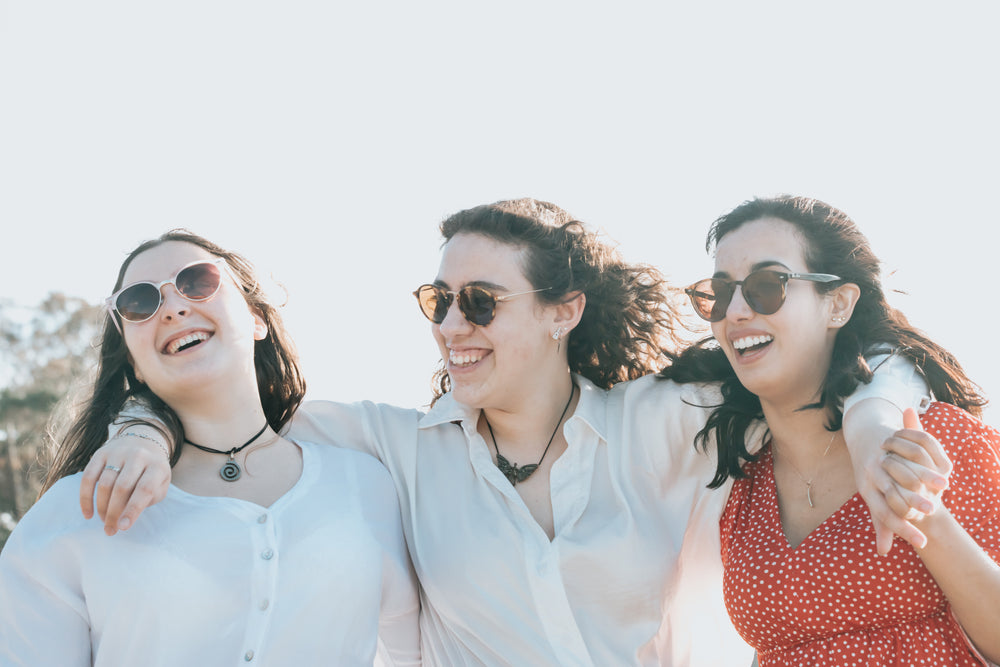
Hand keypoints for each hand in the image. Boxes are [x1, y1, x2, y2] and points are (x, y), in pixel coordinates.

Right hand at [80, 429, 171, 535]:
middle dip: (114, 512)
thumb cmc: (151, 473)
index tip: (123, 527)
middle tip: (110, 529)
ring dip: (101, 507)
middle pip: (122, 487)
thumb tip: (125, 517)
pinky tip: (88, 514)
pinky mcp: (101, 453)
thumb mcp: (160, 485)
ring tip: (104, 521)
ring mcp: (118, 452)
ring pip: (104, 484)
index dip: (133, 510)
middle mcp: (138, 456)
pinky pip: (88, 477)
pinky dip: (85, 498)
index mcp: (157, 465)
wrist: (142, 443)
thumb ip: (148, 499)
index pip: (145, 489)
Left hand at [848, 407, 947, 555]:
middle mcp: (870, 476)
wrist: (862, 438)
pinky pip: (905, 457)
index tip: (923, 543)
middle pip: (892, 492)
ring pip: (902, 472)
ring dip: (923, 480)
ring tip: (943, 488)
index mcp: (867, 492)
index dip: (903, 529)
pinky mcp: (887, 446)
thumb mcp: (872, 497)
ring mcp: (879, 460)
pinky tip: (941, 472)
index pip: (884, 515)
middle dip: (912, 502)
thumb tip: (883, 553)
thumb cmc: (870, 477)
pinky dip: (924, 465)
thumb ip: (881, 523)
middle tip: (931, 511)